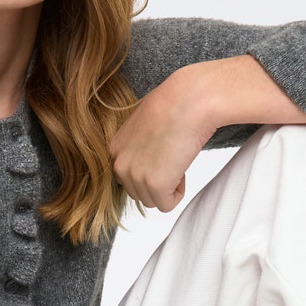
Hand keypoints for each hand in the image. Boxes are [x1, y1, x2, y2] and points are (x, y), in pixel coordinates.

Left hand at [108, 68, 213, 212]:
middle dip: (157, 181)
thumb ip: (138, 148)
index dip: (149, 170)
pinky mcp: (155, 185)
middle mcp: (119, 164)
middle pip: (139, 193)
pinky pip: (167, 205)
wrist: (191, 100)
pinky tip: (182, 168)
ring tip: (177, 159)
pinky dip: (178, 192)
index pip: (128, 178)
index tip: (162, 151)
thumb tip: (149, 162)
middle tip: (172, 155)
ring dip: (168, 186)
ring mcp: (135, 176)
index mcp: (114, 149)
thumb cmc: (175, 105)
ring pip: (153, 201)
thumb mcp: (145, 125)